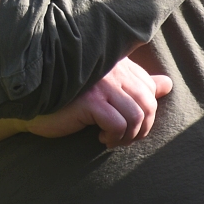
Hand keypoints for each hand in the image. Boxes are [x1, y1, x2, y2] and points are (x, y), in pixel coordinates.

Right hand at [26, 56, 172, 147]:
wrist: (35, 103)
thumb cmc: (72, 97)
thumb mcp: (109, 90)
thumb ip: (138, 84)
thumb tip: (168, 84)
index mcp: (119, 64)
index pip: (149, 89)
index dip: (146, 114)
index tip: (128, 125)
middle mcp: (112, 70)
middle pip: (148, 103)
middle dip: (142, 128)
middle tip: (123, 138)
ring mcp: (100, 85)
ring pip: (136, 116)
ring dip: (128, 136)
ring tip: (112, 139)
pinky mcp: (89, 101)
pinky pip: (118, 124)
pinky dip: (115, 136)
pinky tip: (101, 138)